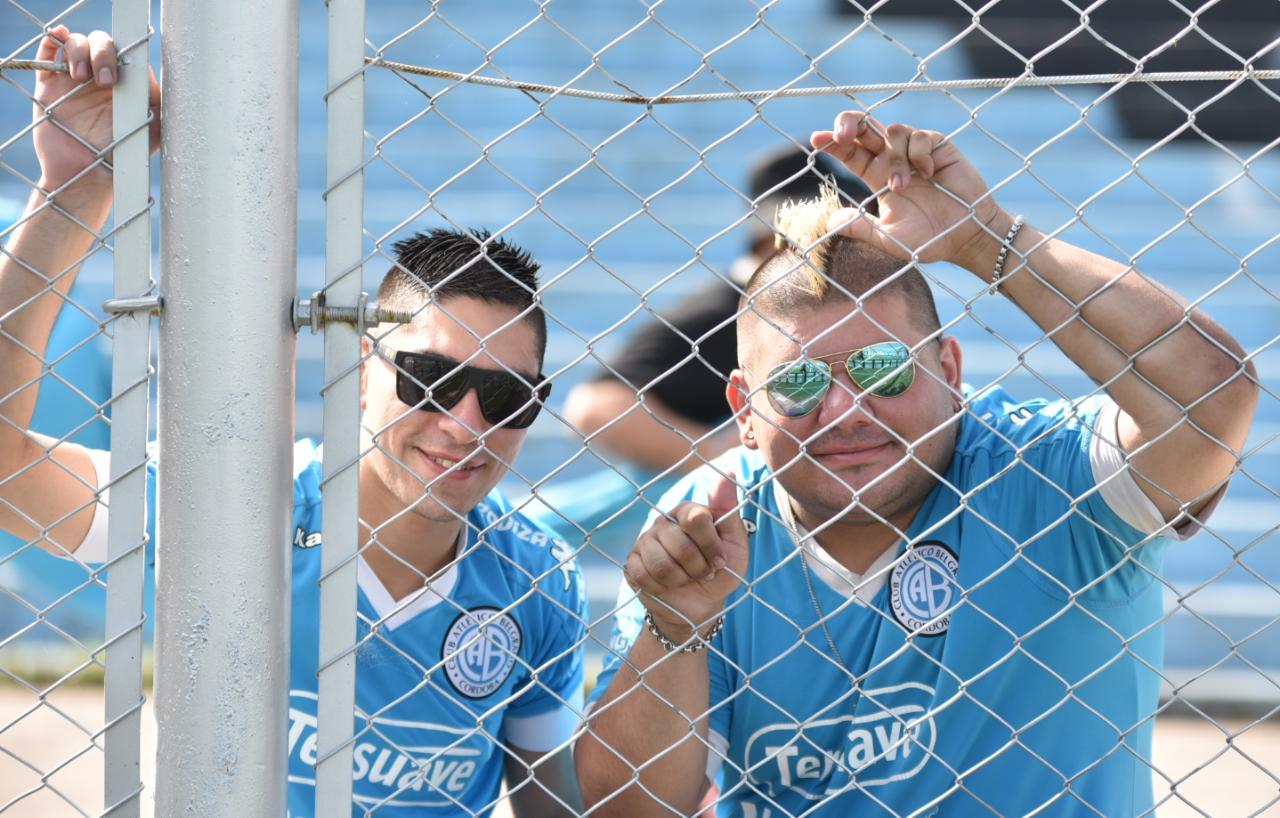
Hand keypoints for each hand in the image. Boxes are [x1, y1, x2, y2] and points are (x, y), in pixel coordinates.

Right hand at [32, 26, 159, 192]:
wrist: (84, 177)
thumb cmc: (121, 158)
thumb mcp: (151, 134)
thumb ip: (160, 108)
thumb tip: (169, 84)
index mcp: (127, 86)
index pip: (128, 54)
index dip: (127, 54)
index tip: (125, 73)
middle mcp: (102, 78)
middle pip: (103, 43)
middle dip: (104, 53)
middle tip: (107, 82)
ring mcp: (75, 79)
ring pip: (77, 43)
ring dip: (79, 50)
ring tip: (80, 76)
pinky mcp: (50, 84)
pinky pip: (49, 51)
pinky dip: (53, 39)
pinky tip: (60, 37)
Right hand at [623, 472, 749, 638]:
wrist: (701, 604)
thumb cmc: (720, 571)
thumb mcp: (735, 544)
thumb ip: (729, 509)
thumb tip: (729, 472)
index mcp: (688, 511)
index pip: (696, 518)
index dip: (711, 546)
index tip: (720, 559)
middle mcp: (664, 521)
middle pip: (680, 546)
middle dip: (698, 568)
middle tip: (704, 573)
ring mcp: (645, 541)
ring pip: (662, 564)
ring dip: (681, 579)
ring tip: (687, 578)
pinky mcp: (632, 562)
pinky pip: (645, 575)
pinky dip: (662, 587)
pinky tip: (669, 584)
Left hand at [811, 111, 1009, 272]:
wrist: (968, 236)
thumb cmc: (929, 240)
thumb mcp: (889, 239)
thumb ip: (861, 229)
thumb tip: (829, 222)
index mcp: (877, 177)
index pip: (850, 153)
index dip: (833, 143)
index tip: (816, 140)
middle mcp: (893, 160)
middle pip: (865, 128)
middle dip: (850, 124)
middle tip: (842, 134)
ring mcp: (916, 151)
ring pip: (893, 132)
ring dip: (894, 159)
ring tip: (903, 186)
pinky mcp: (939, 146)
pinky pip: (920, 137)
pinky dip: (919, 154)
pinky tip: (930, 174)